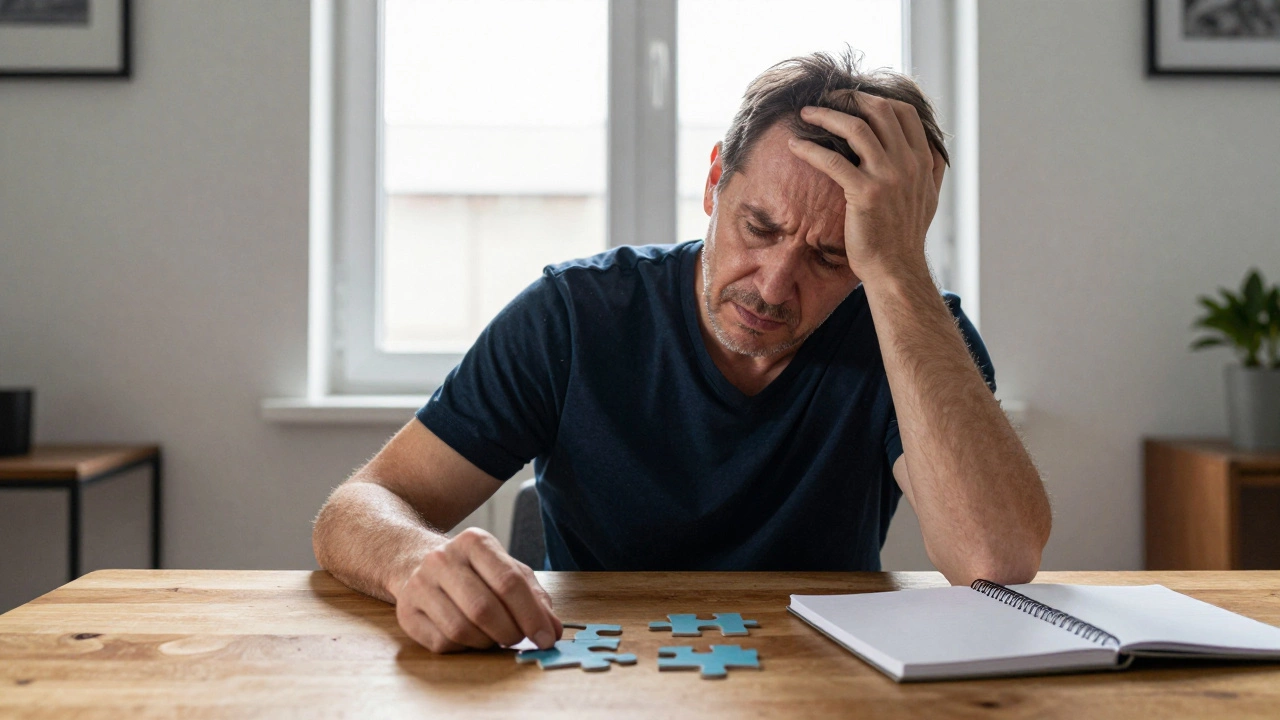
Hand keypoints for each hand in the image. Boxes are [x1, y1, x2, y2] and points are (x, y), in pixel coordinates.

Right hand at [392, 527, 562, 652]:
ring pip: (461, 629)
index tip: (547, 638)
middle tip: (520, 639)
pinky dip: (464, 648)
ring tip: (494, 635)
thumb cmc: (473, 570)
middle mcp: (443, 559)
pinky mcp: (406, 612)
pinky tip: (470, 637)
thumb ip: (534, 597)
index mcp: (474, 542)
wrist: (415, 561)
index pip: (509, 582)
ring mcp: (420, 585)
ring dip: (487, 641)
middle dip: (510, 631)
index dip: (532, 615)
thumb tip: (553, 631)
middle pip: (484, 608)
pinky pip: (442, 642)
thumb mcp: (506, 569)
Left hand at [787, 93, 944, 282]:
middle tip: (826, 98)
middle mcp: (908, 163)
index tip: (854, 100)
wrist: (897, 269)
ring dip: (826, 115)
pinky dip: (811, 149)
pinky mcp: (865, 193)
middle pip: (879, 110)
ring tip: (805, 114)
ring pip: (856, 128)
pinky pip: (833, 160)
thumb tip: (935, 150)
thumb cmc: (906, 236)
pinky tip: (795, 146)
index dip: (877, 99)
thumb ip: (932, 170)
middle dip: (850, 98)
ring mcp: (888, 176)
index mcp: (922, 160)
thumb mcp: (930, 197)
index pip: (904, 112)